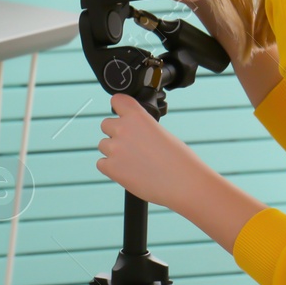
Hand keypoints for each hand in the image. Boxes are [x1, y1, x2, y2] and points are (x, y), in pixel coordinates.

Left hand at [96, 94, 217, 212]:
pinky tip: (129, 171)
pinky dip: (112, 168)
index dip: (119, 107)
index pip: (117, 100)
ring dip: (114, 152)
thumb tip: (130, 131)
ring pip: (103, 145)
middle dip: (116, 133)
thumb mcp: (160, 131)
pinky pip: (101, 164)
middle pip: (105, 124)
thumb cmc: (178, 159)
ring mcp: (115, 149)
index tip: (122, 113)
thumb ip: (140, 126)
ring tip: (135, 161)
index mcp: (137, 116)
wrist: (184, 183)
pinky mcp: (111, 168)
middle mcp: (123, 129)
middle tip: (133, 146)